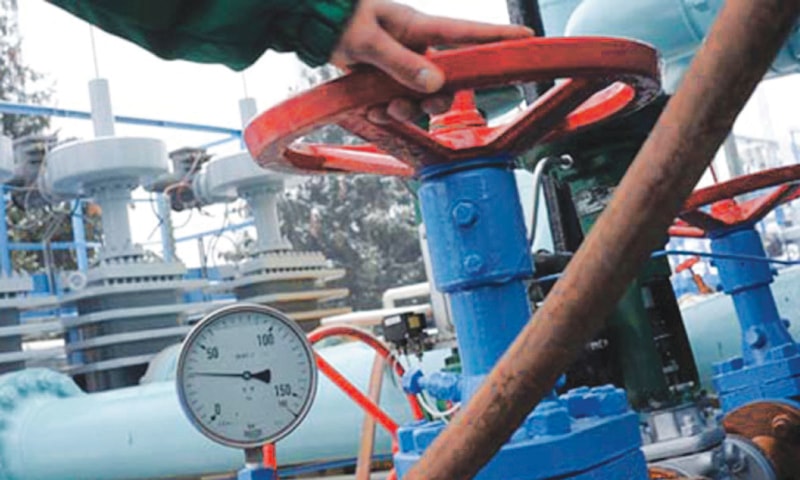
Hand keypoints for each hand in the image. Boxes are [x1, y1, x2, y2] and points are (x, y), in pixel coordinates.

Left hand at [329, 0, 533, 122]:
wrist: (313, 22)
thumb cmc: (340, 18)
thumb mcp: (368, 41)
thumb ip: (400, 63)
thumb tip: (435, 84)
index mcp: (419, 27)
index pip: (468, 33)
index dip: (498, 37)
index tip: (528, 40)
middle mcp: (417, 47)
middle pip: (447, 81)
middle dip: (433, 101)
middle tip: (411, 105)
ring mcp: (404, 63)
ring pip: (422, 97)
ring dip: (405, 110)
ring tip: (382, 108)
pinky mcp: (389, 77)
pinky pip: (399, 101)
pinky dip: (386, 110)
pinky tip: (371, 109)